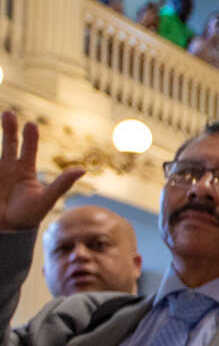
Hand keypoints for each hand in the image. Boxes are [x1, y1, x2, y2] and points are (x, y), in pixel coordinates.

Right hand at [0, 112, 82, 232]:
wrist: (7, 232)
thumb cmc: (28, 217)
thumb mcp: (46, 199)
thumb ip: (61, 184)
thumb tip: (83, 169)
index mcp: (25, 171)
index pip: (28, 149)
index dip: (30, 136)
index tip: (31, 124)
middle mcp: (10, 168)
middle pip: (9, 144)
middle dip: (9, 128)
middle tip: (9, 113)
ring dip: (2, 135)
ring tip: (4, 115)